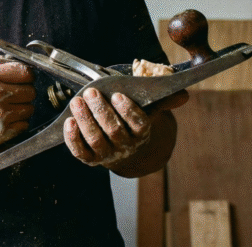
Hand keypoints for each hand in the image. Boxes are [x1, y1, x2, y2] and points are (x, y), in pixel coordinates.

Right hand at [0, 55, 35, 152]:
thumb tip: (20, 65)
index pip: (25, 71)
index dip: (27, 76)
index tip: (24, 79)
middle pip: (31, 91)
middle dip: (24, 93)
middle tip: (14, 96)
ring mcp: (0, 114)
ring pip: (29, 108)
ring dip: (21, 108)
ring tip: (8, 109)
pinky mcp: (2, 131)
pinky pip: (24, 124)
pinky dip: (17, 123)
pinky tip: (5, 120)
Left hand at [63, 88, 188, 167]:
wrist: (125, 149)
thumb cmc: (133, 121)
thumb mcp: (149, 109)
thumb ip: (164, 100)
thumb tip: (183, 94)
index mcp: (142, 134)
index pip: (139, 124)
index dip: (128, 111)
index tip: (119, 95)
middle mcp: (126, 147)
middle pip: (114, 131)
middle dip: (102, 111)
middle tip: (92, 92)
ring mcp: (107, 155)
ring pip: (96, 140)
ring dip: (85, 121)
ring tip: (78, 101)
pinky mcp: (91, 159)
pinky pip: (80, 152)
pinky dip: (73, 138)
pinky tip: (69, 121)